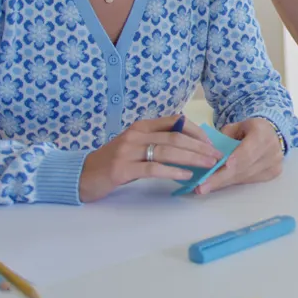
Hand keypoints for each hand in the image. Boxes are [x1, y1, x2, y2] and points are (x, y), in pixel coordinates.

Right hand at [79, 114, 221, 202]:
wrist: (81, 175)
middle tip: (216, 157)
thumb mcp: (136, 146)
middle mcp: (136, 134)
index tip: (211, 144)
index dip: (196, 131)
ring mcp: (128, 150)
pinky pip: (152, 168)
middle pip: (176, 137)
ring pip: (167, 150)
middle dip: (200, 147)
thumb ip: (158, 142)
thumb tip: (192, 147)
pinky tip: (185, 176)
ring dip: (192, 158)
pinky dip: (172, 171)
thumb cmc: (114, 162)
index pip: (176, 121)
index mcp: (142, 126)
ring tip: (208, 166)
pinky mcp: (122, 168)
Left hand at [194, 118, 283, 195]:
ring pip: (246, 177)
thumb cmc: (250, 130)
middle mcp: (272, 150)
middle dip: (222, 177)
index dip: (237, 159)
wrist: (272, 134)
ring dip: (225, 182)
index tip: (223, 166)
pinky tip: (219, 184)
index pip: (249, 150)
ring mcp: (274, 163)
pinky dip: (233, 182)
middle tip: (203, 186)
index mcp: (262, 133)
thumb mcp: (237, 127)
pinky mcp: (273, 173)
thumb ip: (225, 137)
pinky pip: (250, 181)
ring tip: (206, 187)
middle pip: (245, 167)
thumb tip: (211, 154)